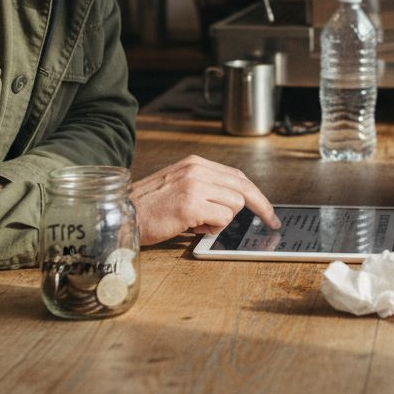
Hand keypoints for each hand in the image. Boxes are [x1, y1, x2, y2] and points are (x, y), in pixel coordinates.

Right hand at [130, 155, 280, 244]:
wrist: (122, 214)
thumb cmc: (149, 206)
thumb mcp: (179, 185)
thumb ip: (206, 188)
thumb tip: (235, 203)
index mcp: (195, 164)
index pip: (238, 177)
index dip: (257, 195)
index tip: (269, 212)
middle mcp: (197, 170)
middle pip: (242, 190)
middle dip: (258, 209)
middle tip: (271, 223)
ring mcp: (195, 186)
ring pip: (235, 207)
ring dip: (220, 221)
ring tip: (196, 222)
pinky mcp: (191, 205)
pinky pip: (222, 220)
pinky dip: (210, 229)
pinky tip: (190, 226)